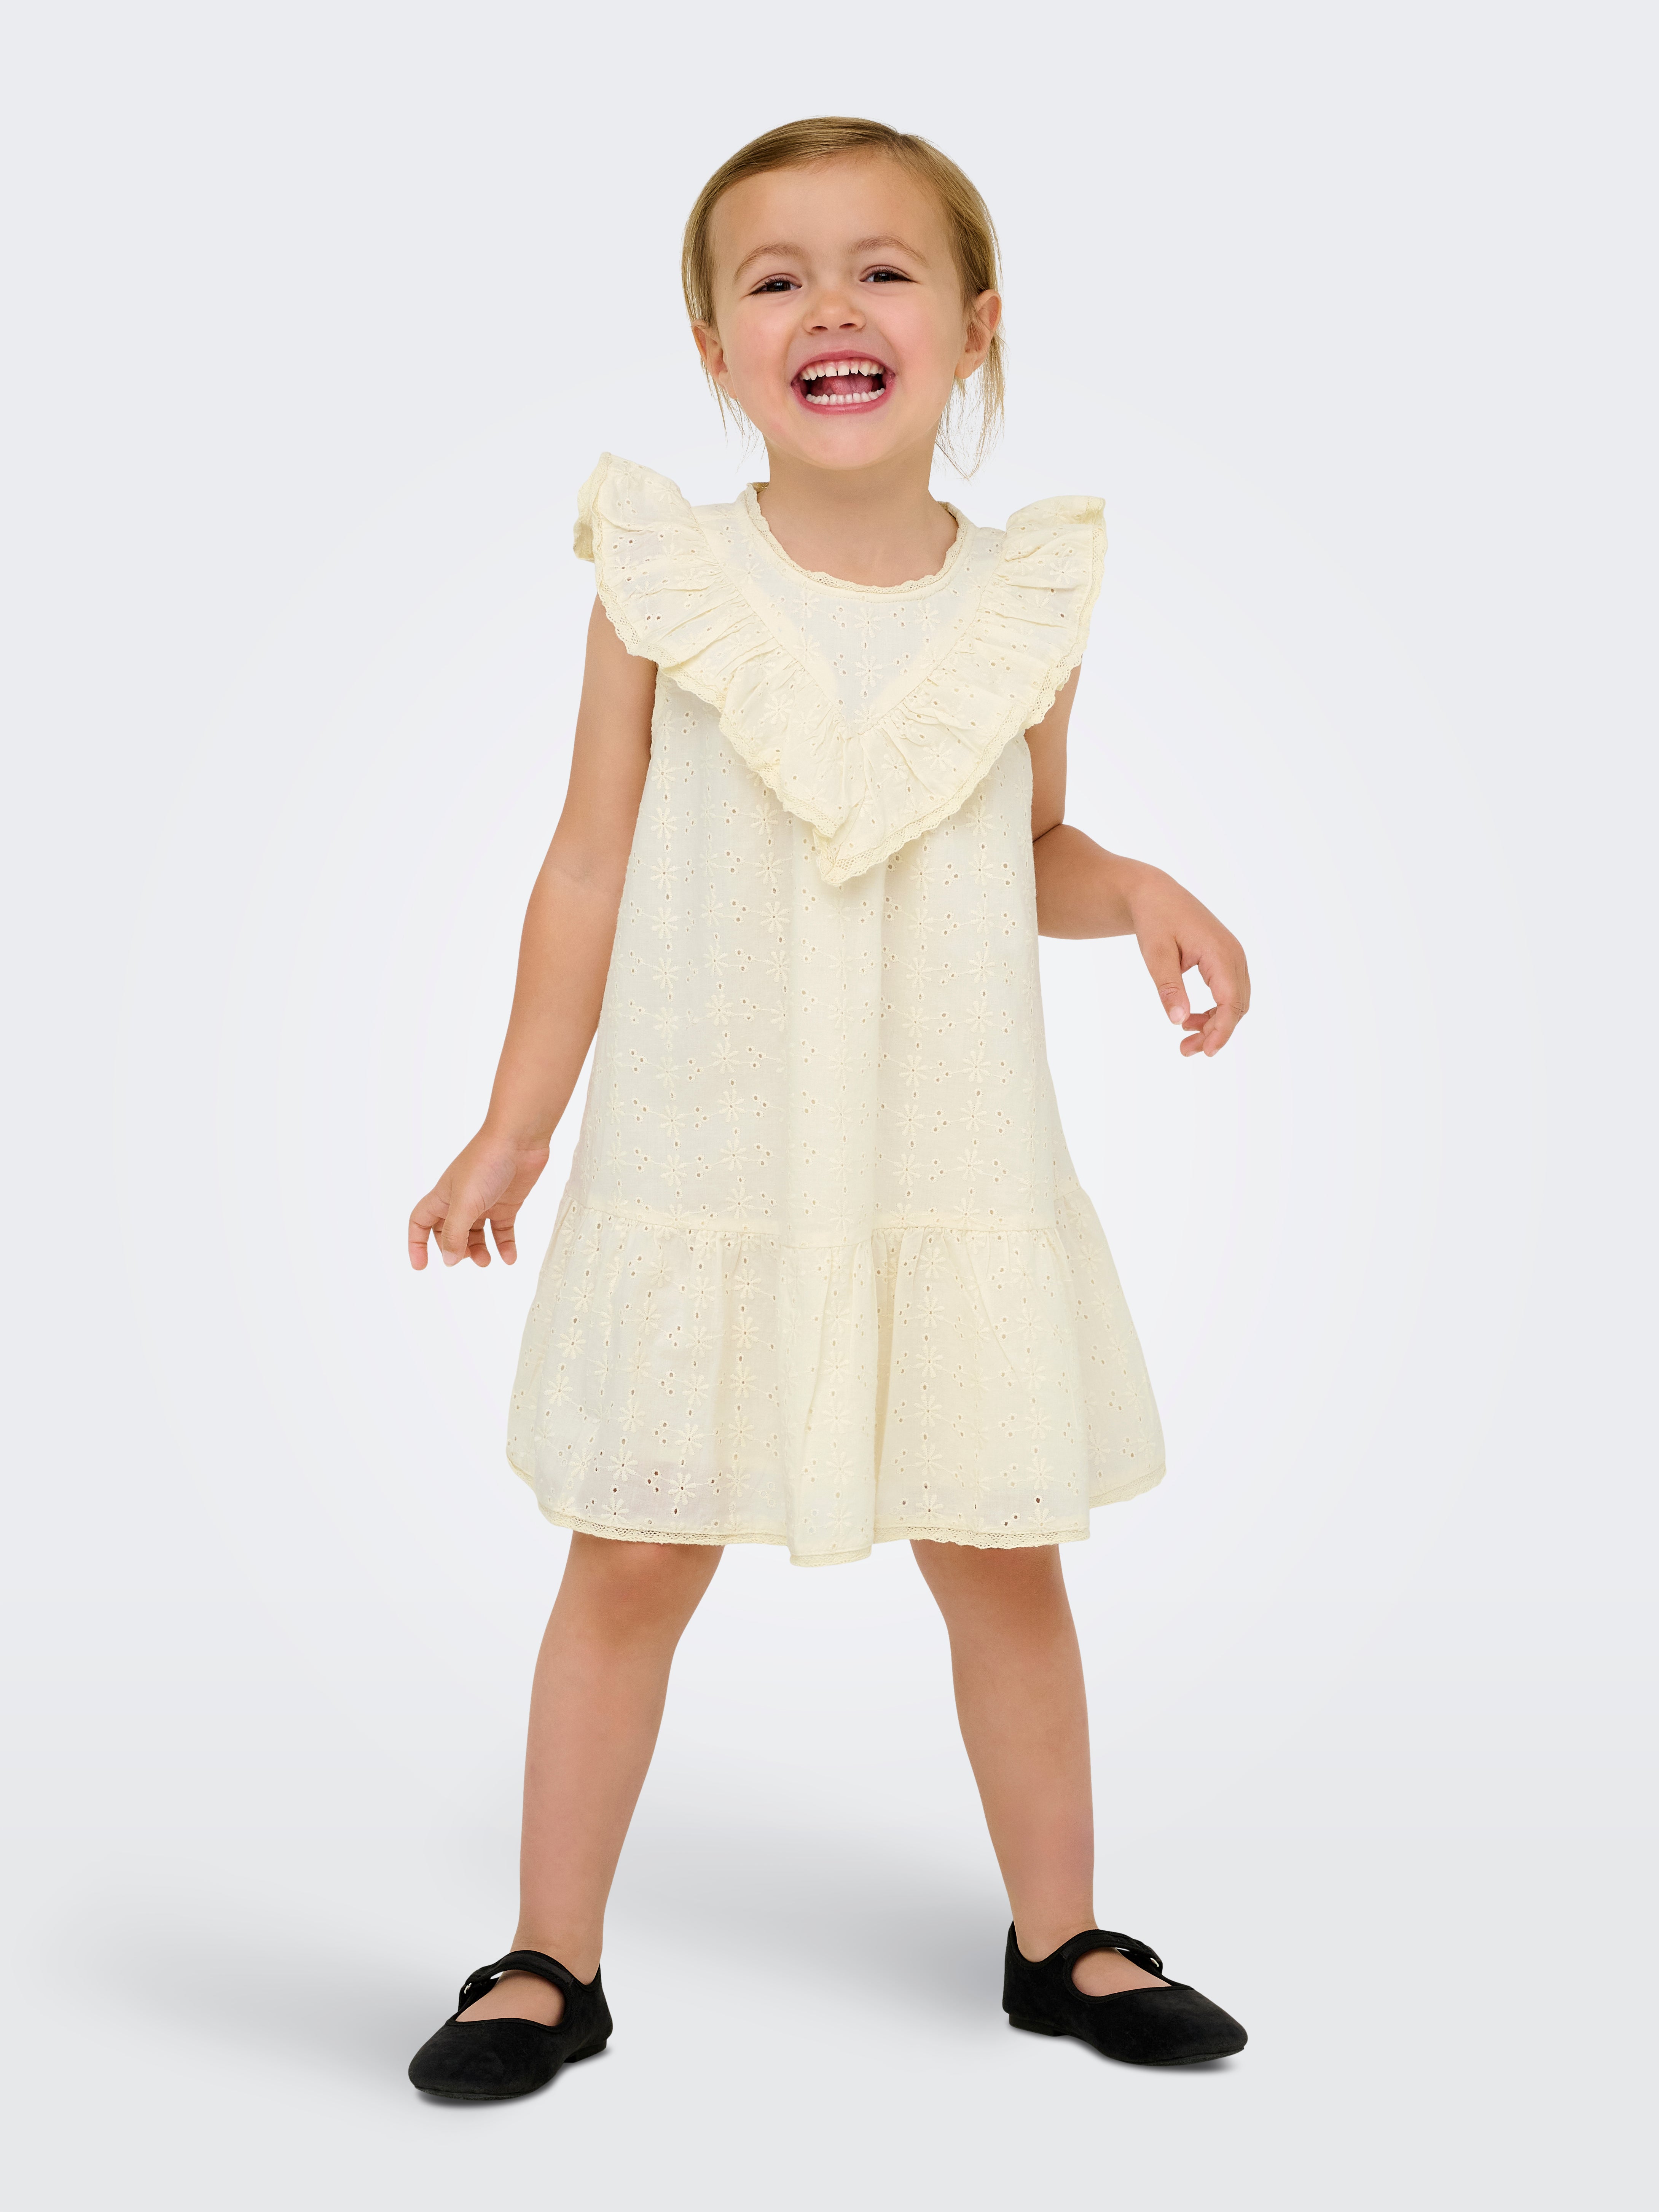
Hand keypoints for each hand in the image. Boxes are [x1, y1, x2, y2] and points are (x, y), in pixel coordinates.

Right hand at [408, 1128, 550, 1268]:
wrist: (519, 1140)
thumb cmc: (486, 1163)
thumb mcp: (465, 1202)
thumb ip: (455, 1233)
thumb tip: (449, 1260)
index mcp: (443, 1197)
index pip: (420, 1222)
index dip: (416, 1243)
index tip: (420, 1266)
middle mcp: (461, 1201)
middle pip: (448, 1232)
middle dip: (454, 1249)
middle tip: (466, 1258)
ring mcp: (485, 1203)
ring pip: (476, 1234)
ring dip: (479, 1250)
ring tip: (486, 1260)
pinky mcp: (507, 1204)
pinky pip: (502, 1231)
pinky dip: (505, 1246)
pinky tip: (509, 1258)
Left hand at [1129, 869, 1250, 1056]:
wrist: (1155, 893)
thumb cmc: (1154, 919)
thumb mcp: (1155, 953)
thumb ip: (1168, 986)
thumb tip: (1178, 1020)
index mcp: (1220, 952)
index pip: (1231, 1001)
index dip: (1222, 1030)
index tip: (1206, 1052)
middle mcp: (1234, 955)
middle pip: (1237, 1006)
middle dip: (1216, 1032)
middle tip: (1185, 1050)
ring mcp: (1233, 956)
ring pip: (1235, 1002)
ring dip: (1214, 1024)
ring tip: (1185, 1040)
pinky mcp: (1225, 959)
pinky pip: (1228, 993)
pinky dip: (1213, 1011)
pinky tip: (1189, 1019)